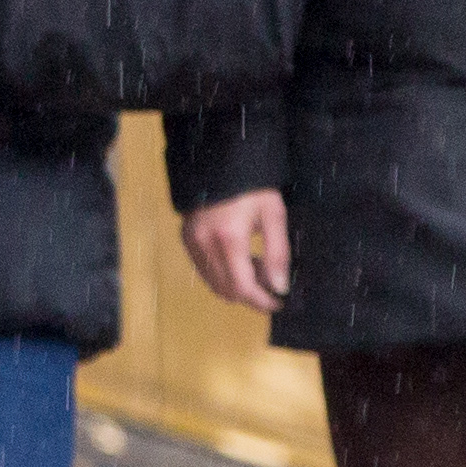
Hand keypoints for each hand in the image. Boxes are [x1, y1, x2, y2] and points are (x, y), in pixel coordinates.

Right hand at [180, 190, 288, 311]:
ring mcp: (192, 243)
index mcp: (229, 238)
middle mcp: (205, 245)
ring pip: (214, 284)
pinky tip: (238, 259)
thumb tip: (279, 287)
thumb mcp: (273, 215)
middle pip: (227, 291)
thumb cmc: (252, 186)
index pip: (243, 287)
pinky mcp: (187, 239)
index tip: (279, 303)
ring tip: (256, 267)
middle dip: (251, 295)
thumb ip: (277, 253)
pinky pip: (204, 271)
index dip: (261, 301)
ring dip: (237, 286)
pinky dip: (223, 275)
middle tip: (271, 282)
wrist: (220, 162)